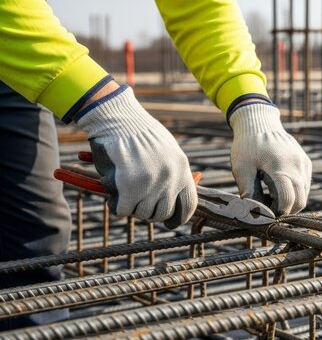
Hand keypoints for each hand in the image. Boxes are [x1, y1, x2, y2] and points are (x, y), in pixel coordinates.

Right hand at [76, 85, 196, 227]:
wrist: (116, 117)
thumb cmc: (138, 132)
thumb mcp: (166, 150)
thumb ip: (172, 173)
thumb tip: (173, 199)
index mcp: (182, 168)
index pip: (189, 204)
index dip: (178, 217)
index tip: (169, 222)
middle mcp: (170, 177)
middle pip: (162, 213)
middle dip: (149, 212)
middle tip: (137, 203)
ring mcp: (150, 183)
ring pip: (142, 213)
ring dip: (132, 207)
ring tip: (124, 193)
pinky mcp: (128, 187)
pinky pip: (123, 210)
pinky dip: (116, 206)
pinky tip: (113, 197)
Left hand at [229, 103, 311, 215]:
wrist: (259, 122)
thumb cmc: (247, 146)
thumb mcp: (241, 169)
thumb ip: (249, 192)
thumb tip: (254, 214)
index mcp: (280, 167)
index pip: (287, 201)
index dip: (276, 212)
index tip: (263, 212)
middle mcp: (297, 166)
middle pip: (300, 201)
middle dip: (285, 210)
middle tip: (267, 207)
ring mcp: (303, 164)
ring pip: (304, 194)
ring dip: (290, 202)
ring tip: (270, 195)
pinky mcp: (306, 162)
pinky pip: (305, 184)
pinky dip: (295, 191)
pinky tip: (278, 186)